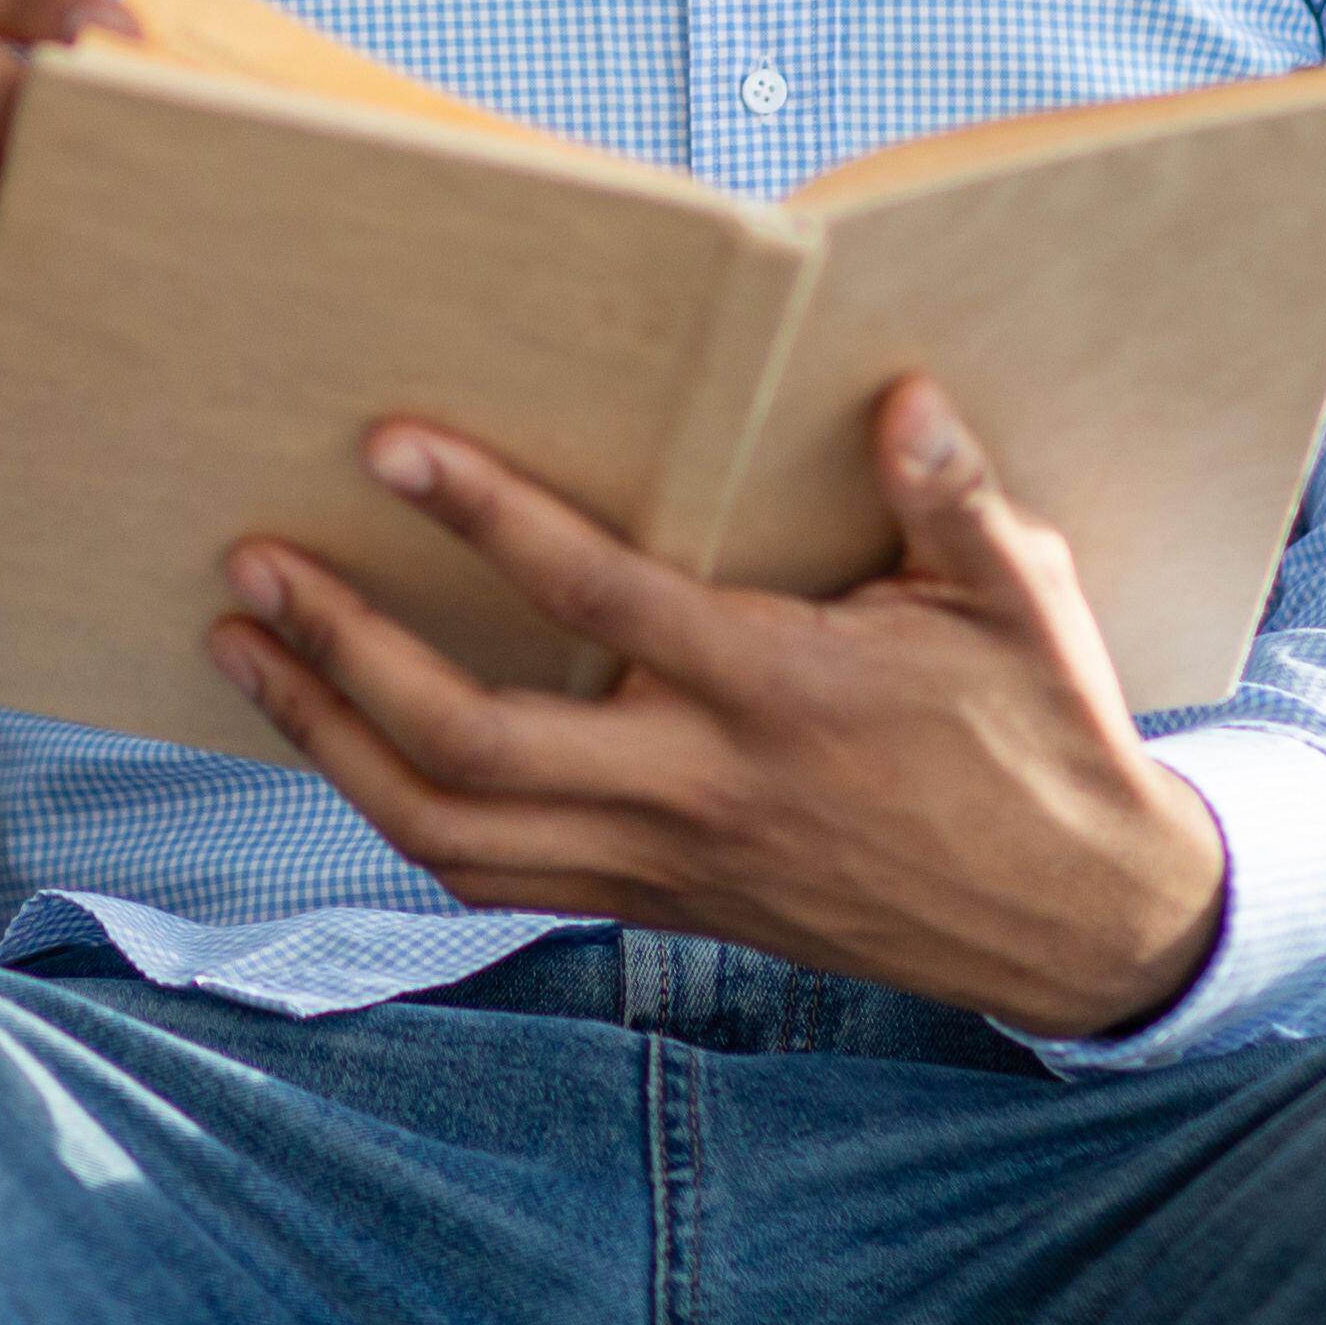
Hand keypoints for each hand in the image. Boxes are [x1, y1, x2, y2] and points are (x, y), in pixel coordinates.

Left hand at [208, 375, 1227, 1043]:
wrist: (1077, 928)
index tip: (392, 446)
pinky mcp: (662, 907)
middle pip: (474, 743)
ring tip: (248, 647)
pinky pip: (495, 880)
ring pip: (454, 832)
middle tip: (253, 563)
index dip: (491, 521)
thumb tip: (902, 396)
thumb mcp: (1026, 604)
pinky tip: (341, 748)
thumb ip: (956, 500)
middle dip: (346, 654)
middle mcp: (702, 792)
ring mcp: (670, 864)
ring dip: (332, 741)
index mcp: (781, 694)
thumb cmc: (1044, 740)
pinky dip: (398, 817)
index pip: (603, 599)